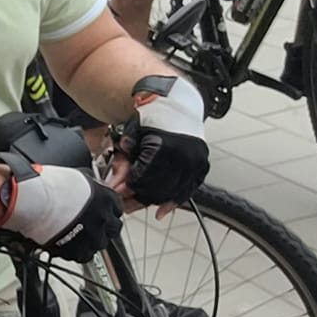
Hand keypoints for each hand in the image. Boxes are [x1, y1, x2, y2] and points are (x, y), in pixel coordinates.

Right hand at [0, 164, 123, 261]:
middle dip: (104, 227)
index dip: (107, 210)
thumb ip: (91, 187)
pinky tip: (67, 243)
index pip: (117, 208)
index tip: (101, 212)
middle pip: (113, 229)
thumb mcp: (77, 177)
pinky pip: (82, 256)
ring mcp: (90, 236)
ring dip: (90, 241)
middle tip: (91, 226)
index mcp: (106, 199)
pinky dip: (76, 250)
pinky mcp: (76, 250)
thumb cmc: (48, 185)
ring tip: (77, 236)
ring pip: (99, 244)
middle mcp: (103, 219)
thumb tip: (91, 189)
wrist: (31, 201)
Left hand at [124, 75, 208, 205]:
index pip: (142, 179)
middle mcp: (183, 155)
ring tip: (137, 206)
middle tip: (125, 204)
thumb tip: (114, 186)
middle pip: (157, 189)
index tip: (117, 195)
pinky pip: (188, 190)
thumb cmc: (151, 118)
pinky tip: (161, 211)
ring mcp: (195, 161)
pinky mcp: (202, 166)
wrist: (175, 106)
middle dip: (138, 199)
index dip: (127, 190)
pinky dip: (174, 201)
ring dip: (153, 202)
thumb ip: (123, 161)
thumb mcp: (130, 136)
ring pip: (171, 193)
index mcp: (163, 146)